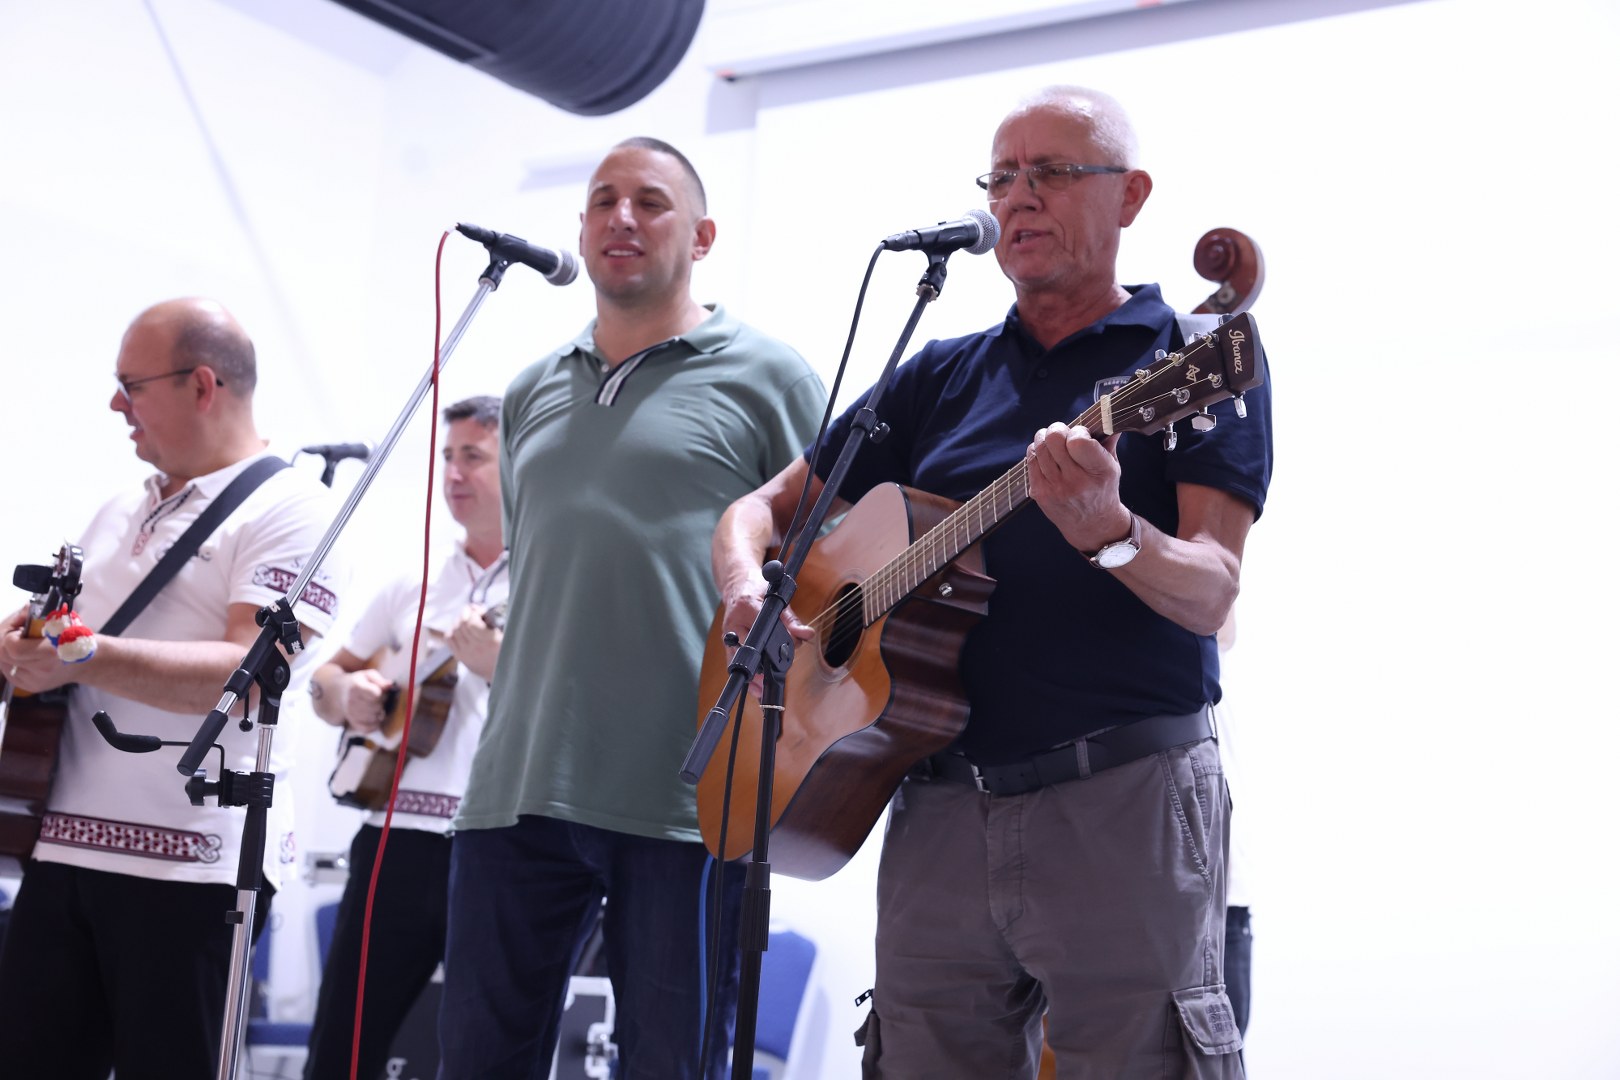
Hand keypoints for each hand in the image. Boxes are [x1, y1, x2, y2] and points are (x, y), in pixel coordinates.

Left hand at [1, 605, 78, 693]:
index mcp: (50, 652)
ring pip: (3, 663)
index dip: (10, 635)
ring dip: (8, 652)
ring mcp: (34, 681)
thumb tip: (20, 613)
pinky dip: (11, 662)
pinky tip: (24, 656)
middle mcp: (41, 670)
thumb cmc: (73, 638)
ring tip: (22, 645)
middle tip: (17, 635)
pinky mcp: (29, 687)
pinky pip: (8, 672)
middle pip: (3, 655)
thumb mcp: (58, 620)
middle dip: (6, 642)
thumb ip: (34, 615)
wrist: (87, 662)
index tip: (20, 629)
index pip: (12, 647)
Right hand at [337, 669, 394, 733]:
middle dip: (382, 704)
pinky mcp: (353, 724)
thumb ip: (380, 680)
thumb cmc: (360, 683)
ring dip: (379, 714)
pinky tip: (375, 718)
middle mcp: (351, 701)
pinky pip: (368, 729)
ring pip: (373, 718)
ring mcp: (351, 714)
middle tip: (380, 700)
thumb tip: (390, 686)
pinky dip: (375, 725)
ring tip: (377, 708)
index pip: (375, 695)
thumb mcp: (369, 676)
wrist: (340, 693)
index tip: (380, 692)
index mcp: (356, 687)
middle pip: (376, 707)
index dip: (382, 694)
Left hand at [446, 604, 501, 681]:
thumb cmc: (506, 653)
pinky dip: (452, 630)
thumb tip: (479, 609)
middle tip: (473, 611)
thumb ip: (493, 623)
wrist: (502, 675)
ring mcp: (466, 653)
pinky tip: (459, 629)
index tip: (481, 609)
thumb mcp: (506, 637)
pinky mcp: (460, 657)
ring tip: (466, 619)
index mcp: (490, 641)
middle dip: (466, 613)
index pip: (472, 622)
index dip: (474, 611)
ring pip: (454, 630)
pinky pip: (449, 639)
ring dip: (459, 621)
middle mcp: (476, 647)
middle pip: (462, 624)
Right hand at [717, 577, 812, 698]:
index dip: (777, 642)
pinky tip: (754, 687)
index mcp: (747, 606)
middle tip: (778, 673)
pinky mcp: (726, 641)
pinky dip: (745, 675)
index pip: (763, 628)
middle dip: (764, 664)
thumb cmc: (757, 588)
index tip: (788, 651)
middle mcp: (734, 621)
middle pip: (750, 648)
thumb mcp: (778, 599)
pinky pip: (733, 661)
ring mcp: (728, 632)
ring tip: (763, 688)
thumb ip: (792, 620)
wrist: (737, 584)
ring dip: (752, 675)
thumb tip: (807, 635)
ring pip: (739, 659)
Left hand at [1025, 422, 1132, 555]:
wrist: (1091, 524)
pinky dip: (1037, 452)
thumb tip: (1111, 414)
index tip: (1082, 435)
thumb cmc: (1102, 490)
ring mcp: (1055, 488)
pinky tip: (1047, 455)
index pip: (1078, 441)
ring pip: (1039, 447)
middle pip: (1054, 439)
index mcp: (1098, 472)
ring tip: (1054, 443)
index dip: (1077, 431)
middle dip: (1058, 429)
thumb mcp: (1112, 467)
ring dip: (1045, 438)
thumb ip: (1108, 441)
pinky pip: (1030, 459)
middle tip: (1063, 434)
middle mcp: (1075, 482)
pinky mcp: (1039, 493)